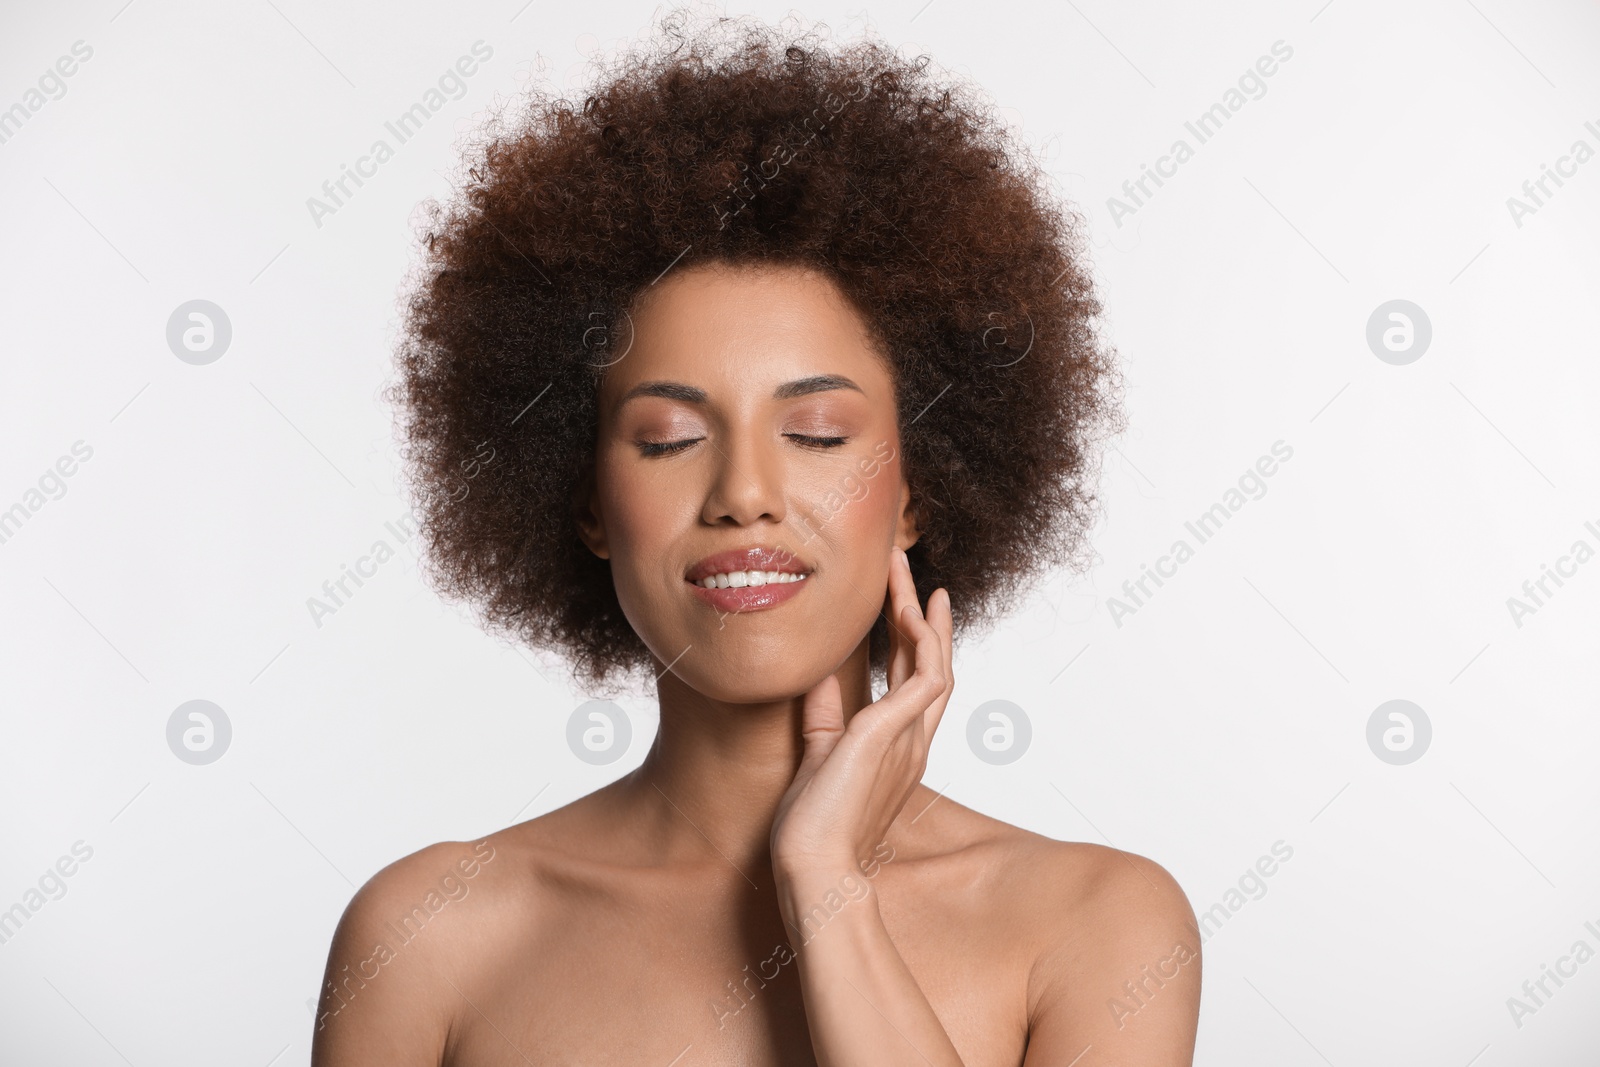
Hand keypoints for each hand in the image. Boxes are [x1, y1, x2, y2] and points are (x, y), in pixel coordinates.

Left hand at [769, 546, 954, 876]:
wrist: (812, 865)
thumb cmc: (812, 825)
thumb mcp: (817, 754)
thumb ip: (824, 715)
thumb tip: (818, 673)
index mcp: (896, 747)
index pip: (914, 683)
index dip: (914, 640)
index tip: (908, 602)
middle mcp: (912, 741)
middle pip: (931, 663)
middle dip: (920, 613)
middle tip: (908, 569)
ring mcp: (909, 740)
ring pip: (934, 662)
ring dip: (920, 614)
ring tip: (904, 572)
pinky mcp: (894, 736)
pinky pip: (925, 678)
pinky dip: (922, 642)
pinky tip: (908, 611)